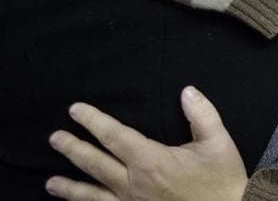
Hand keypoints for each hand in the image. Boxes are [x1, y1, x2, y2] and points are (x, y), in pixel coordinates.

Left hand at [45, 86, 247, 200]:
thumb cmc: (223, 180)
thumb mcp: (218, 141)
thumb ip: (201, 114)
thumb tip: (187, 91)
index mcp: (152, 161)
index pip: (115, 136)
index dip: (94, 121)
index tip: (76, 110)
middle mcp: (134, 185)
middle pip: (95, 164)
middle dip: (73, 149)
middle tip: (54, 138)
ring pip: (93, 195)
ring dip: (70, 187)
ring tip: (49, 183)